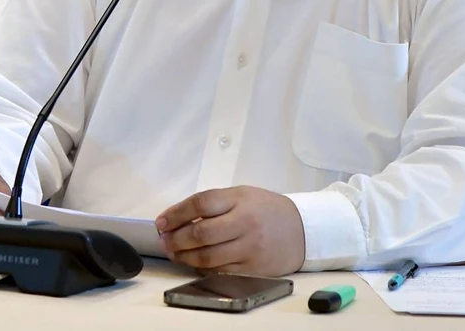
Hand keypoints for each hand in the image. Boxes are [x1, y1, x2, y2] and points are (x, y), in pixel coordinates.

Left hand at [155, 186, 305, 276]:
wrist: (302, 230)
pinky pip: (220, 270)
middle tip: (164, 240)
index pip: (200, 203)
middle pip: (201, 232)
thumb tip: (179, 217)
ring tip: (175, 253)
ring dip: (185, 256)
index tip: (162, 221)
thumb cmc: (268, 210)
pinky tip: (194, 262)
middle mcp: (245, 222)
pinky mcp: (252, 267)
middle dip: (175, 238)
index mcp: (240, 199)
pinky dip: (202, 268)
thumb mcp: (243, 195)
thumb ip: (214, 203)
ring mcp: (249, 247)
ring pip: (208, 256)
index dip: (176, 213)